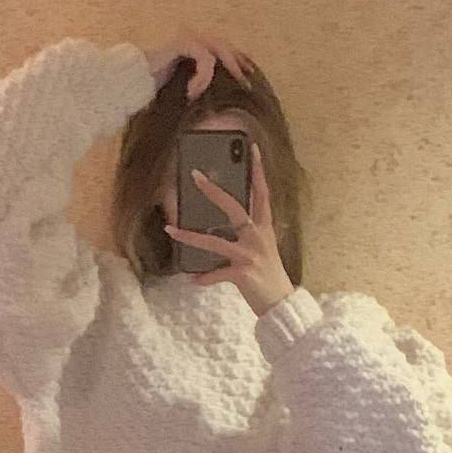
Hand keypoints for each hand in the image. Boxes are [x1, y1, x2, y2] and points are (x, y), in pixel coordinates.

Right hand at [145, 24, 252, 98]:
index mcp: (197, 49)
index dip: (239, 61)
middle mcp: (194, 40)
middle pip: (225, 47)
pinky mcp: (182, 44)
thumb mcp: (185, 91)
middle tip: (246, 81)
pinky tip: (193, 92)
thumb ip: (201, 89)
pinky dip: (203, 77)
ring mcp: (189, 40)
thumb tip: (218, 105)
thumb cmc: (156, 89)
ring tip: (228, 86)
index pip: (224, 50)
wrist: (133, 82)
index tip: (249, 76)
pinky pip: (204, 58)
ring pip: (218, 50)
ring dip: (225, 69)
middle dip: (238, 64)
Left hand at [163, 142, 295, 317]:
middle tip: (195, 176)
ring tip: (170, 230)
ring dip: (190, 236)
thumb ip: (248, 234)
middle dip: (214, 191)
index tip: (252, 149)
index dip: (258, 171)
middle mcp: (258, 236)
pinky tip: (192, 279)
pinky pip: (216, 273)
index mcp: (265, 227)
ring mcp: (249, 255)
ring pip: (214, 241)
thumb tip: (224, 225)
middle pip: (234, 208)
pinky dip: (204, 278)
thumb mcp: (263, 249)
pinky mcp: (242, 274)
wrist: (281, 303)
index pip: (262, 193)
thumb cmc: (269, 275)